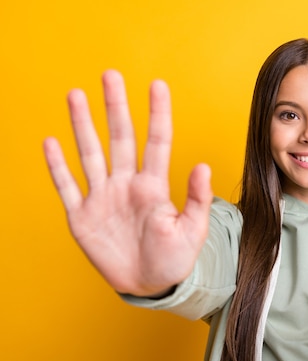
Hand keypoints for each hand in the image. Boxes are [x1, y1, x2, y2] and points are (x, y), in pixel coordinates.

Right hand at [43, 70, 212, 296]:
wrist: (150, 285)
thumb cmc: (175, 259)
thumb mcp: (192, 231)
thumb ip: (197, 199)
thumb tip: (204, 165)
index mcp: (154, 186)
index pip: (157, 141)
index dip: (157, 113)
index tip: (157, 85)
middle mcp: (127, 184)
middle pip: (120, 137)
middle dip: (115, 106)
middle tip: (111, 75)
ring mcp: (103, 198)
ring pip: (90, 153)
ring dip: (82, 125)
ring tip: (76, 95)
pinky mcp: (82, 217)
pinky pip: (67, 186)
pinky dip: (58, 166)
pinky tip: (51, 141)